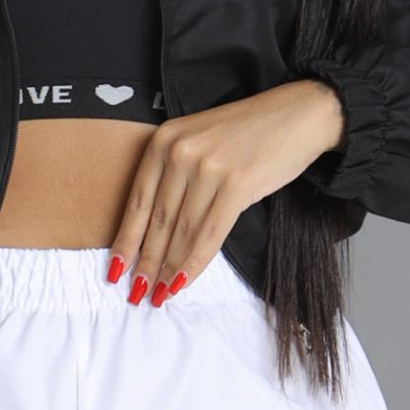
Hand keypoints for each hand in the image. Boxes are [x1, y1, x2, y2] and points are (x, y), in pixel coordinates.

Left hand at [106, 79, 345, 305]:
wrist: (296, 114)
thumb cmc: (247, 133)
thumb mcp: (198, 142)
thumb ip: (175, 175)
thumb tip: (156, 231)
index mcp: (164, 139)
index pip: (138, 200)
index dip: (125, 240)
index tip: (114, 270)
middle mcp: (180, 151)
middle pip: (157, 220)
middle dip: (145, 262)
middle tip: (135, 294)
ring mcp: (207, 167)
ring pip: (181, 231)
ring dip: (168, 269)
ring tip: (159, 295)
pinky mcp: (236, 184)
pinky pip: (209, 234)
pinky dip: (194, 264)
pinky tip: (183, 282)